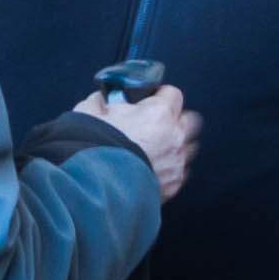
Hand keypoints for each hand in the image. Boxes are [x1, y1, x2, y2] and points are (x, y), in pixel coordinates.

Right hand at [89, 80, 200, 199]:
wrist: (91, 184)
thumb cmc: (92, 146)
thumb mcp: (89, 112)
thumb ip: (102, 102)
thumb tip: (101, 100)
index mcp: (158, 113)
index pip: (172, 94)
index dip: (159, 95)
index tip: (149, 99)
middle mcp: (174, 137)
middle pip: (190, 121)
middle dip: (175, 120)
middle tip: (154, 124)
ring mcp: (175, 163)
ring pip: (187, 149)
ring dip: (173, 147)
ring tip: (152, 150)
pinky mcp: (171, 185)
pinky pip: (177, 173)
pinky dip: (166, 170)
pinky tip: (149, 170)